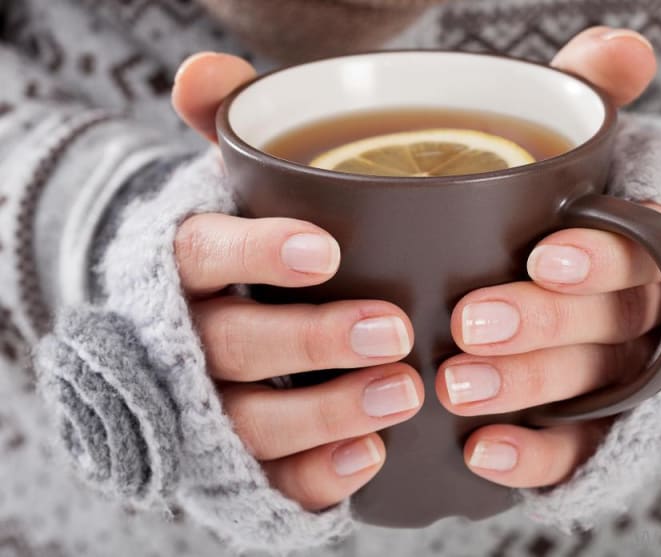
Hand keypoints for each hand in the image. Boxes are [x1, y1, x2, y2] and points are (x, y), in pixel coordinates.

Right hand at [171, 56, 423, 511]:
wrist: (214, 321)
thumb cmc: (250, 248)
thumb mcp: (241, 185)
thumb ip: (233, 129)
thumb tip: (201, 72)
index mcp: (192, 266)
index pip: (203, 255)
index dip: (256, 253)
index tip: (326, 250)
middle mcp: (194, 338)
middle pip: (234, 345)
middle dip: (310, 340)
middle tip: (392, 328)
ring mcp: (216, 405)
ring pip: (253, 419)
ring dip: (325, 410)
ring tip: (403, 393)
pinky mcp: (246, 458)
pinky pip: (270, 478)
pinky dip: (316, 474)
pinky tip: (370, 457)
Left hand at [435, 28, 660, 487]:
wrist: (545, 275)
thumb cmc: (554, 214)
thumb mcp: (570, 154)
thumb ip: (589, 104)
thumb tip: (622, 49)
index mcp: (631, 245)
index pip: (638, 251)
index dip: (599, 257)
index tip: (542, 255)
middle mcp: (629, 312)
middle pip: (606, 323)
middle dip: (543, 325)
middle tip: (469, 322)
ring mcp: (608, 371)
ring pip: (587, 384)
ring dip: (525, 388)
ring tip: (456, 387)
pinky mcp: (584, 425)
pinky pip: (573, 451)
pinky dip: (534, 457)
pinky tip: (480, 454)